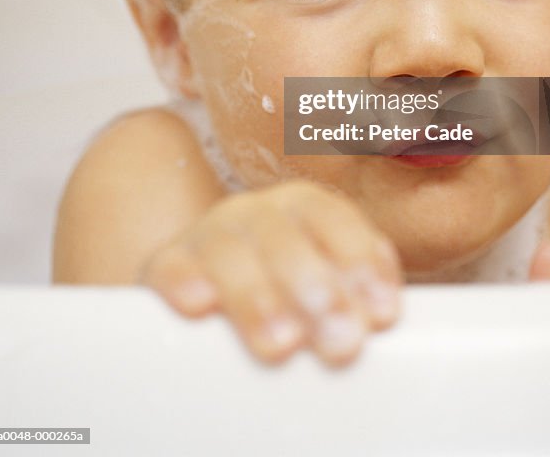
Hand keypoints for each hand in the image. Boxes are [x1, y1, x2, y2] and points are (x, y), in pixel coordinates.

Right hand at [140, 180, 401, 365]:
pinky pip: (171, 264)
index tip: (382, 313)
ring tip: (282, 343)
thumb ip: (352, 295)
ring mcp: (209, 234)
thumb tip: (380, 319)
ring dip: (258, 297)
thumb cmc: (283, 296)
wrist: (207, 292)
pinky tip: (200, 305)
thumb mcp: (324, 288)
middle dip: (316, 290)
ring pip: (229, 250)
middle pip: (285, 236)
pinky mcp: (167, 265)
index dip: (359, 260)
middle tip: (341, 342)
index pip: (333, 218)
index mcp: (302, 207)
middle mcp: (256, 211)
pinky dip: (185, 281)